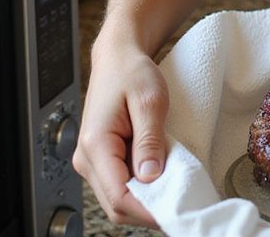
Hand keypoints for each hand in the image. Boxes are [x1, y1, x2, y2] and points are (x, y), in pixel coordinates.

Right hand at [72, 44, 169, 226]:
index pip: (118, 196)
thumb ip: (150, 141)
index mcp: (96, 144)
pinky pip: (120, 186)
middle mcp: (87, 159)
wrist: (117, 58)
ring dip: (146, 201)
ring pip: (117, 200)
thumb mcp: (150, 102)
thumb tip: (150, 178)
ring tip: (174, 191)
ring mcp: (91, 162)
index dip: (148, 210)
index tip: (177, 211)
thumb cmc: (131, 73)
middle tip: (182, 205)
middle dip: (148, 210)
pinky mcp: (101, 160)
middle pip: (116, 205)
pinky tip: (162, 180)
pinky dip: (141, 190)